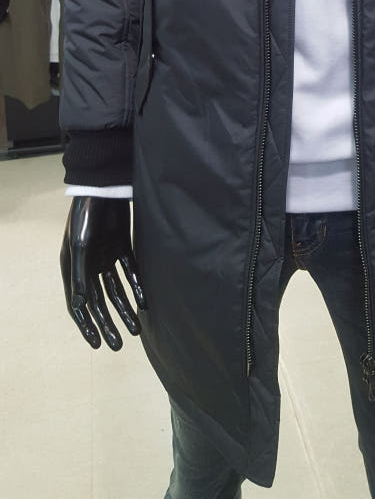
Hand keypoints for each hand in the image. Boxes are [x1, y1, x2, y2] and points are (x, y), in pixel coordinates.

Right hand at [60, 196, 145, 349]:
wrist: (105, 185)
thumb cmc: (87, 214)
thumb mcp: (81, 245)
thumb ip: (81, 276)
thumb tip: (82, 306)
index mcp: (73, 268)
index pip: (79, 305)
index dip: (87, 326)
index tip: (97, 345)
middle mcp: (89, 265)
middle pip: (100, 302)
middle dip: (109, 323)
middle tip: (118, 345)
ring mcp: (107, 256)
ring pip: (117, 290)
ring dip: (125, 309)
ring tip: (136, 330)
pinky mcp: (123, 246)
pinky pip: (131, 272)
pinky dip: (137, 287)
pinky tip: (145, 302)